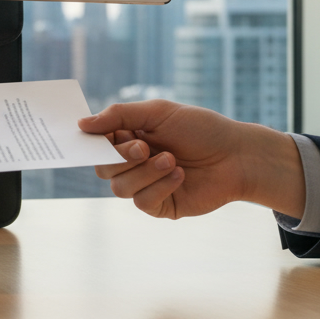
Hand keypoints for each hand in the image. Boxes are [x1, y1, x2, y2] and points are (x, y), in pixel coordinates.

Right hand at [78, 100, 304, 219]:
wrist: (236, 156)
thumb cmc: (201, 129)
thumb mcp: (158, 112)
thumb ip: (119, 115)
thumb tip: (82, 124)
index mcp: (130, 138)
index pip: (98, 144)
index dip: (97, 142)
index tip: (106, 136)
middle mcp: (134, 163)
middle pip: (103, 167)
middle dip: (122, 157)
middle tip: (145, 147)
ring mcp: (145, 186)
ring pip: (119, 187)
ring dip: (145, 172)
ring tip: (172, 160)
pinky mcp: (160, 205)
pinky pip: (141, 202)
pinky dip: (159, 186)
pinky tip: (179, 175)